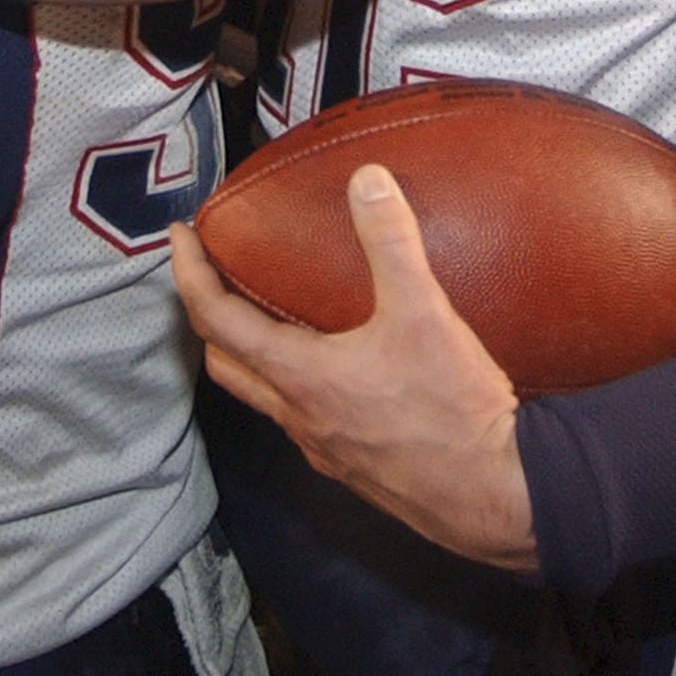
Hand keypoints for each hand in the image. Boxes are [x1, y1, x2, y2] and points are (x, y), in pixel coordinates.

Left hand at [170, 162, 538, 570]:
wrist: (495, 496)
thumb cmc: (453, 410)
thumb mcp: (425, 314)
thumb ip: (393, 242)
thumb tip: (367, 179)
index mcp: (300, 376)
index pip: (217, 319)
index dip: (189, 274)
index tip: (180, 237)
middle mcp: (298, 415)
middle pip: (225, 362)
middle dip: (207, 314)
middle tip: (213, 272)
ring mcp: (321, 446)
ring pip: (260, 394)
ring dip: (246, 350)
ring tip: (263, 308)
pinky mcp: (350, 464)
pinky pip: (297, 415)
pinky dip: (288, 379)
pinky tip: (327, 361)